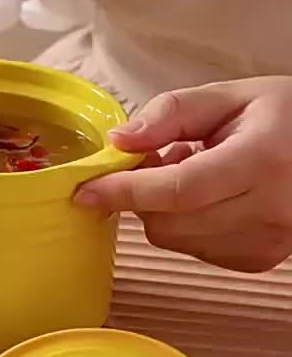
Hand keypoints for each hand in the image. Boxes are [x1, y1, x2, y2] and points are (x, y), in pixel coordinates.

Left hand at [75, 77, 291, 272]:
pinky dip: (186, 225)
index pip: (177, 190)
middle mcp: (269, 211)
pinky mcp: (260, 260)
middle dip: (143, 195)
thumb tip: (118, 142)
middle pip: (169, 223)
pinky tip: (212, 196)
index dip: (124, 191)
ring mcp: (267, 243)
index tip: (84, 190)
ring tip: (197, 171)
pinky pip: (196, 250)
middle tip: (161, 157)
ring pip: (177, 240)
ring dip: (165, 210)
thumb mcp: (229, 96)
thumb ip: (170, 113)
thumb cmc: (284, 116)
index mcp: (261, 161)